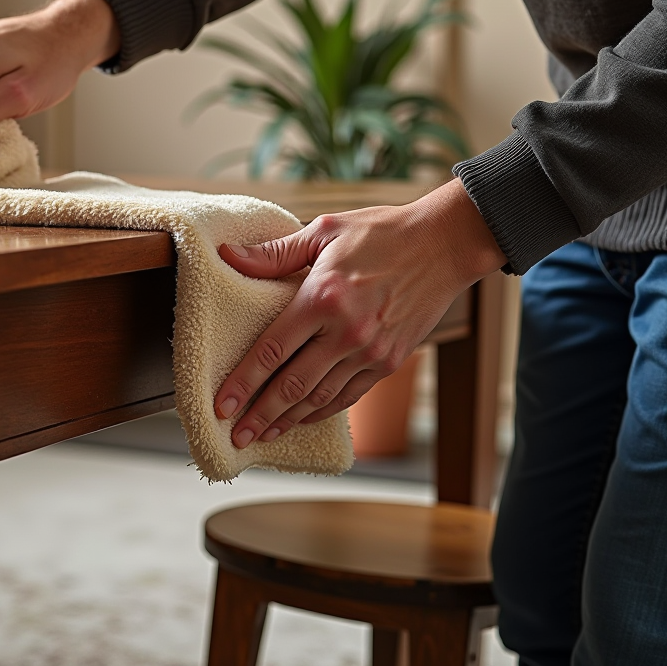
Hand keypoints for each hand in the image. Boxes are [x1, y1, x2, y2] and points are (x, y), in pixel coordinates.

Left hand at [214, 179, 505, 447]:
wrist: (445, 243)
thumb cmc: (381, 232)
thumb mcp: (324, 230)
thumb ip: (274, 252)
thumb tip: (228, 255)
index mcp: (323, 297)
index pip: (272, 349)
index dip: (244, 382)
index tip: (221, 404)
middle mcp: (347, 331)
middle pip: (293, 384)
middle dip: (260, 414)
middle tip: (236, 435)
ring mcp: (371, 351)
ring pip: (320, 397)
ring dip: (288, 419)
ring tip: (262, 434)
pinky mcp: (390, 361)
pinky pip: (349, 395)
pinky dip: (322, 411)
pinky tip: (301, 418)